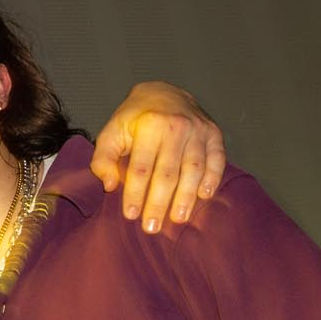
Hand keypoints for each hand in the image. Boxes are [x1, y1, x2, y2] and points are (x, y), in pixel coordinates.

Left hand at [90, 82, 226, 233]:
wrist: (165, 92)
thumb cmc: (135, 118)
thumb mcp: (112, 131)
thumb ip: (104, 158)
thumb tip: (110, 186)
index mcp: (149, 126)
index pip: (141, 167)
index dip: (135, 193)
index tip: (131, 215)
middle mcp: (176, 127)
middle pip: (168, 173)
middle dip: (159, 203)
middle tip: (152, 227)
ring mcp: (198, 130)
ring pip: (193, 170)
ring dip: (185, 197)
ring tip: (177, 219)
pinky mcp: (214, 134)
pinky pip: (216, 160)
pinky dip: (212, 179)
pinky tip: (204, 196)